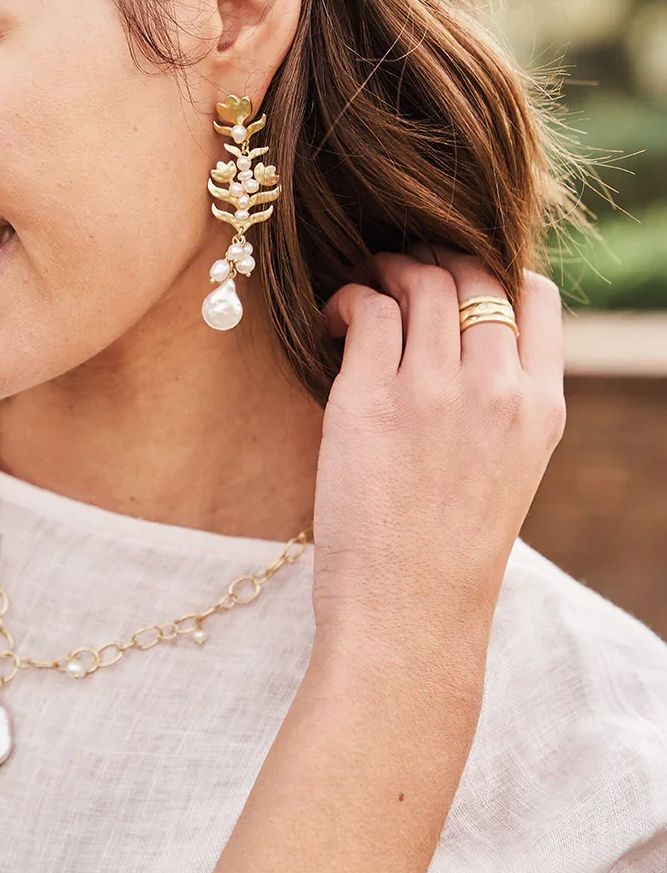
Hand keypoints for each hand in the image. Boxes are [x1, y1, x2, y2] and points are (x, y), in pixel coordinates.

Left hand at [309, 246, 565, 687]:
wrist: (409, 613)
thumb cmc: (447, 553)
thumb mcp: (506, 472)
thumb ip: (499, 406)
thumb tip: (461, 348)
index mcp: (541, 406)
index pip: (535, 296)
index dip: (492, 271)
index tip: (455, 280)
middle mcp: (497, 388)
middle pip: (474, 274)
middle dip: (434, 259)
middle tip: (397, 272)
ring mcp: (436, 390)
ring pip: (423, 279)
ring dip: (388, 269)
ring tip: (363, 286)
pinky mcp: (372, 398)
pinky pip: (368, 309)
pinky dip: (348, 299)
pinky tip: (332, 319)